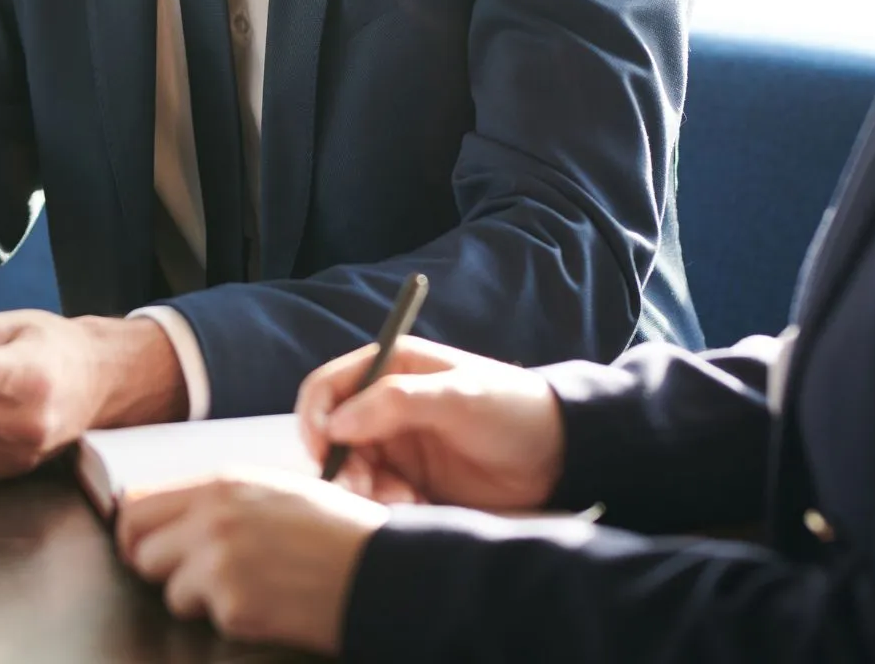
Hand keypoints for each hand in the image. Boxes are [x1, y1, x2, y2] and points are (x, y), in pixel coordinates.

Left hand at [118, 471, 386, 655]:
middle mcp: (211, 518)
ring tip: (242, 585)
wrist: (377, 568)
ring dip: (195, 597)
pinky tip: (266, 602)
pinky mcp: (234, 607)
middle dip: (158, 566)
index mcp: (218, 483)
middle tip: (190, 575)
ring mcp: (219, 563)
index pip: (136, 505)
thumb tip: (163, 517)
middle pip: (138, 548)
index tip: (146, 545)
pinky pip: (208, 619)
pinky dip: (230, 618)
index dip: (136, 531)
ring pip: (168, 590)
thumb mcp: (268, 489)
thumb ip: (214, 499)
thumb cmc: (328, 527)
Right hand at [297, 334, 563, 509]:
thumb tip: (336, 423)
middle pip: (332, 435)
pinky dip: (387, 506)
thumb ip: (395, 403)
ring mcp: (397, 444)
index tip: (323, 451)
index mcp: (389, 368)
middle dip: (342, 463)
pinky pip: (379, 496)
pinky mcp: (412, 479)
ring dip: (367, 490)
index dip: (315, 417)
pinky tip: (419, 507)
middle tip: (368, 487)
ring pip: (352, 470)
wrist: (559, 455)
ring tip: (406, 500)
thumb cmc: (511, 409)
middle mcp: (384, 405)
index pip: (328, 387)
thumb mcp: (457, 397)